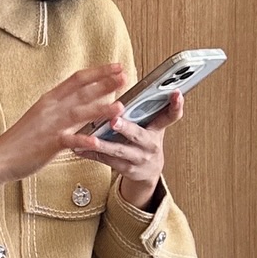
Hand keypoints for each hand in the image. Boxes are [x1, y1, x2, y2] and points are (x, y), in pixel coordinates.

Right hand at [0, 63, 127, 222]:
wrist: (0, 156)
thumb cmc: (23, 139)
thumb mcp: (42, 116)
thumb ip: (61, 109)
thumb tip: (81, 102)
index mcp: (51, 99)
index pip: (78, 79)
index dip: (99, 71)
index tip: (116, 66)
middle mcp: (52, 108)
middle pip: (83, 91)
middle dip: (106, 82)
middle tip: (126, 75)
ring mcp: (51, 125)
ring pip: (80, 113)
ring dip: (102, 109)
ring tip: (121, 106)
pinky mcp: (49, 143)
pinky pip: (70, 141)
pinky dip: (84, 141)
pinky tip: (97, 142)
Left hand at [72, 90, 183, 210]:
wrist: (148, 172)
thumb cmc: (145, 141)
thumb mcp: (152, 125)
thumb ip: (146, 109)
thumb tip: (130, 85)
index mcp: (157, 129)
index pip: (171, 116)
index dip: (176, 105)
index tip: (176, 93)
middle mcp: (150, 145)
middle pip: (139, 135)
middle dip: (126, 128)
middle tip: (114, 120)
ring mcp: (138, 159)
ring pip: (119, 151)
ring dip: (103, 144)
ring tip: (90, 139)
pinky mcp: (126, 169)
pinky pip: (106, 160)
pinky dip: (92, 153)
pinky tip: (80, 148)